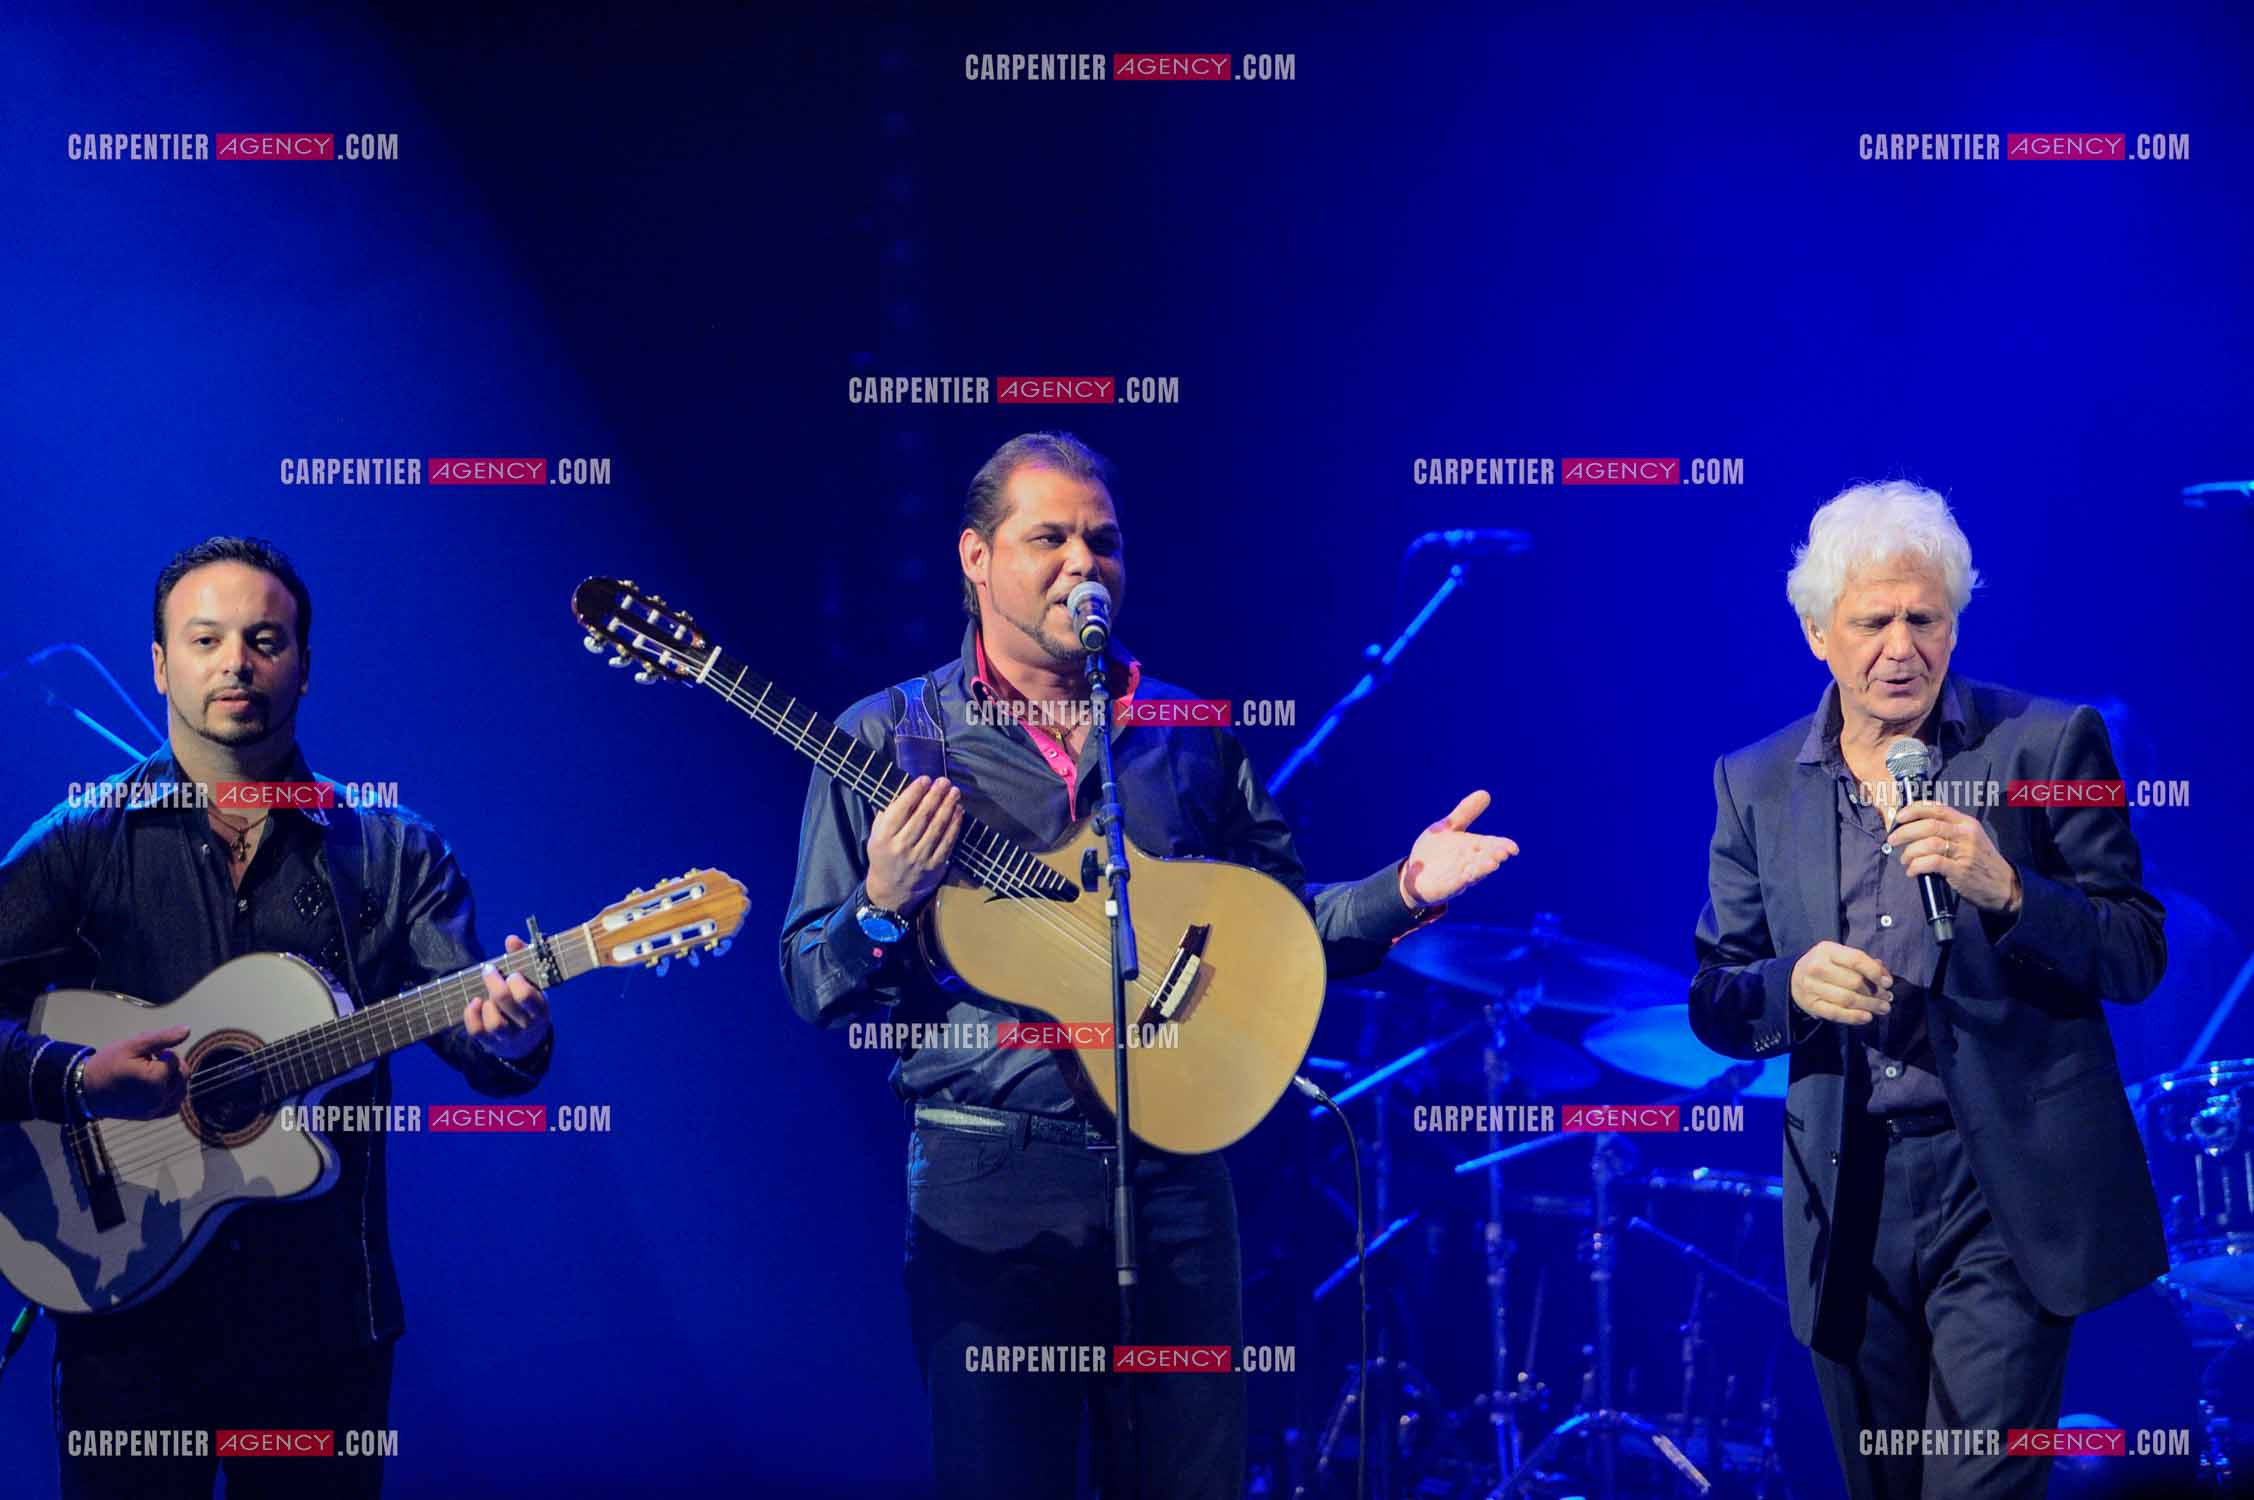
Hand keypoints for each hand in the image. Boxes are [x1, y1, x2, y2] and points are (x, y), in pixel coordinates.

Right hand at [81, 1026, 189, 1118]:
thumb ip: (162, 1038)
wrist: (84, 1089)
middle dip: (169, 1065)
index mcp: (155, 1080)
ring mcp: (154, 1109)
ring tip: (150, 1073)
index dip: (162, 1052)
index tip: (145, 1053)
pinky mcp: (150, 1116)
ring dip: (172, 1079)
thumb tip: (186, 1030)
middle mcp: (158, 1098)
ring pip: (180, 1090)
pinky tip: (157, 1087)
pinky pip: (173, 1105)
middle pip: (182, 1074)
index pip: (175, 1059)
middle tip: (148, 1061)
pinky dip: (170, 1095)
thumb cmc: (106, 1065)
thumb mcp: (132, 1045)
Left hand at [464, 934, 551, 1059]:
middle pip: (506, 1002)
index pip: (527, 996)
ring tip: (485, 995)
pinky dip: (471, 1016)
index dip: (515, 982)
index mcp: (540, 1009)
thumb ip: (524, 960)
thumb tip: (511, 939)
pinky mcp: (491, 1044)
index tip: (511, 973)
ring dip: (486, 1003)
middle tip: (489, 970)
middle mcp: (526, 1025)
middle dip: (493, 982)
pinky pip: (477, 1032)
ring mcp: (509, 1037)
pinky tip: (474, 1003)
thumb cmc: (529, 1003)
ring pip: (494, 1023)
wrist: (529, 1042)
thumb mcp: (534, 984)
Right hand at [865, 775, 963, 913]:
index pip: (901, 809)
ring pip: (936, 828)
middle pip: (922, 816)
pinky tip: (959, 812)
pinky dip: (954, 825)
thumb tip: (906, 791)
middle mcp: (901, 847)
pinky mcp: (934, 866)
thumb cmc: (884, 855)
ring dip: (947, 807)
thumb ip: (887, 814)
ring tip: (954, 792)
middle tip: (944, 781)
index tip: (925, 779)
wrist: (891, 890)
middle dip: (935, 796)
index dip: (915, 792)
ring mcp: (919, 858)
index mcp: (884, 837)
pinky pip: (947, 842)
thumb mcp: (877, 835)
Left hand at [1401, 790, 1519, 906]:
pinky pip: (1454, 884)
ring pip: (1473, 873)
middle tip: (1503, 853)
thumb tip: (1486, 793)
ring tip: (1492, 864)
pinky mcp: (1445, 888)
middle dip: (1493, 856)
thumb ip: (1465, 813)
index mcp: (1472, 847)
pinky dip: (1460, 880)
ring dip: (1482, 869)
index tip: (1513, 847)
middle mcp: (1469, 863)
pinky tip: (1467, 876)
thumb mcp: (1447, 827)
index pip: (1491, 846)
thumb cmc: (1435, 851)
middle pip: (1484, 859)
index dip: (1502, 846)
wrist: (1414, 875)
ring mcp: (1458, 877)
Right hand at [1790, 941, 1892, 1026]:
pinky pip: (1836, 1013)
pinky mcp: (1811, 1005)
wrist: (1793, 977)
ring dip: (1869, 1005)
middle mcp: (1817, 967)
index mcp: (1826, 950)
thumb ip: (1862, 962)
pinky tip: (1867, 1017)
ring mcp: (1812, 987)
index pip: (1856, 959)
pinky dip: (1853, 1017)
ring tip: (1882, 1008)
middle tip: (1887, 998)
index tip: (1888, 982)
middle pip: (1854, 982)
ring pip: (1847, 999)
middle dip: (1875, 992)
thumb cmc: (1824, 965)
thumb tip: (1884, 976)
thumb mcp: (1839, 956)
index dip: (1875, 972)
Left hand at [1890, 801, 2020, 913]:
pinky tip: (1912, 871)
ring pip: (1928, 843)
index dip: (1914, 810)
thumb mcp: (1970, 839)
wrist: (2005, 886)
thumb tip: (1914, 827)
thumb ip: (1948, 831)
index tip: (1899, 816)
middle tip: (1893, 840)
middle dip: (1905, 831)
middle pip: (1929, 825)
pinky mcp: (1960, 870)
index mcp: (1966, 824)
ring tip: (1905, 860)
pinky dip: (1916, 866)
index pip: (1937, 808)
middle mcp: (1966, 834)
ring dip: (1909, 852)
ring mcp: (1964, 852)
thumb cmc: (1982, 862)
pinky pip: (1931, 862)